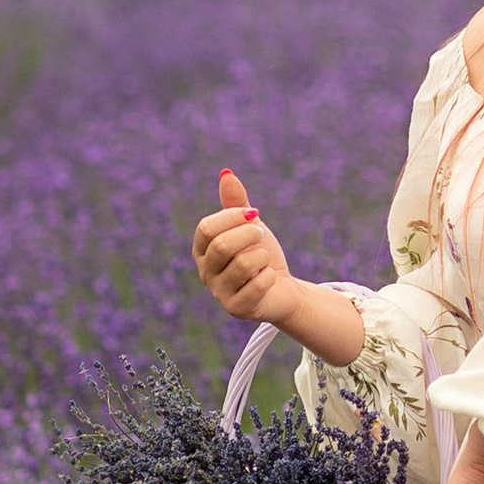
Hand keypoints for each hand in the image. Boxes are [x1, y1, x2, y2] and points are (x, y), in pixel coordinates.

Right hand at [191, 170, 292, 324]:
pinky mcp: (236, 309)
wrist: (281, 288)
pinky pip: (257, 285)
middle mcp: (205, 271)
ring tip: (264, 261)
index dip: (232, 217)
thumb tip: (226, 174)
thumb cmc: (260, 254)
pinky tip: (268, 279)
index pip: (207, 228)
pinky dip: (269, 276)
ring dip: (262, 257)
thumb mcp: (249, 226)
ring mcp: (219, 292)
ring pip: (242, 265)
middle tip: (261, 236)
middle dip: (249, 235)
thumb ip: (237, 203)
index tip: (253, 215)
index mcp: (202, 249)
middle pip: (222, 246)